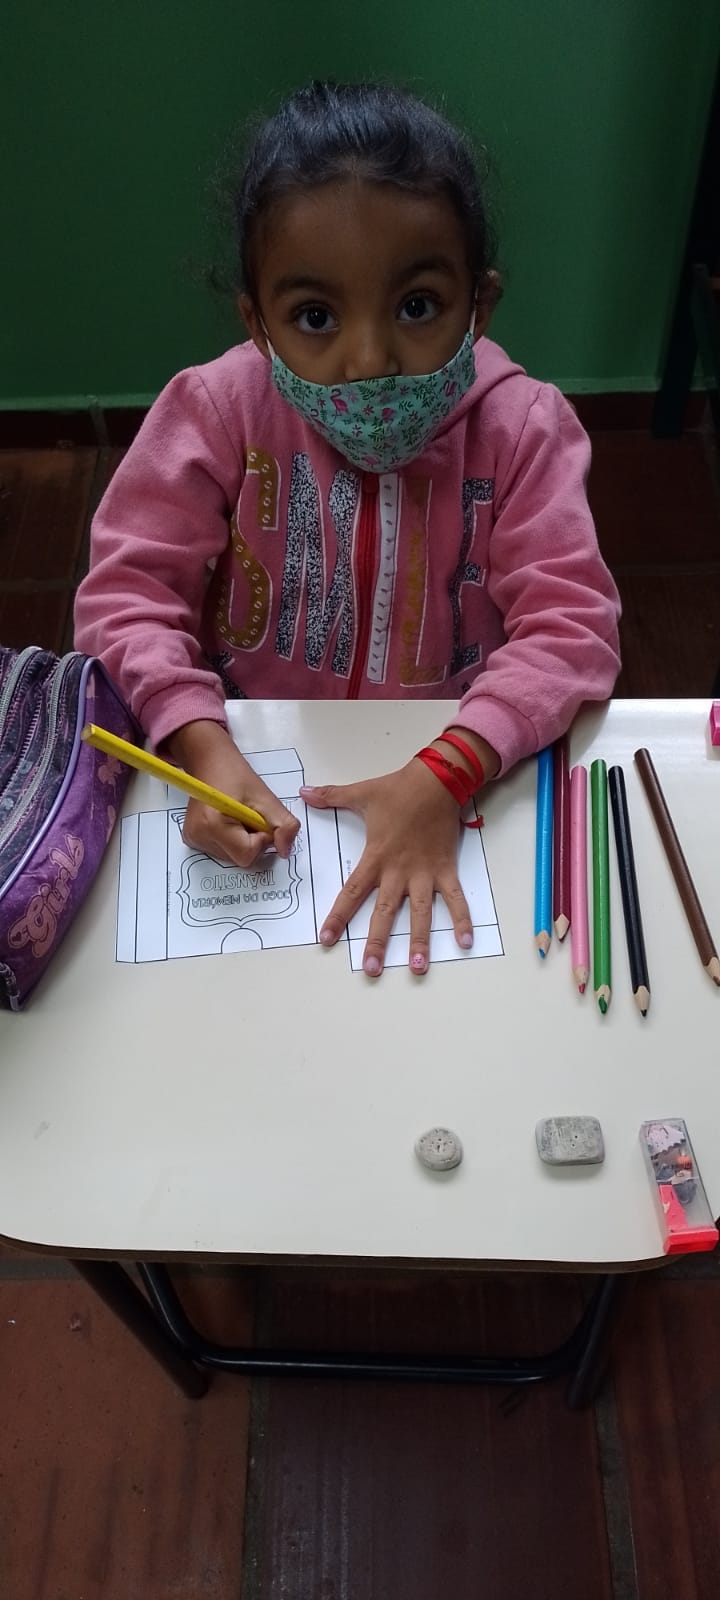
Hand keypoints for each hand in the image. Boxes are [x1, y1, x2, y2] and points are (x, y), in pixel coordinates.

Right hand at [167, 720, 299, 865]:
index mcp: (213, 825)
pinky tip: (230, 820)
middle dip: (253, 839)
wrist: (211, 762)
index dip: (261, 839)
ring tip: (238, 815)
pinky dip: (234, 839)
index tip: (257, 817)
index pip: (247, 854)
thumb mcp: (266, 797)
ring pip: (234, 856)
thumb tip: (286, 851)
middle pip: (241, 858)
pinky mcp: (194, 839)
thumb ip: (284, 825)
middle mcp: (198, 836)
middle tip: (248, 814)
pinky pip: (225, 851)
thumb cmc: (235, 774)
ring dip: (244, 839)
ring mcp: (194, 839)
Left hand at [301, 758, 473, 976]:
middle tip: (370, 969)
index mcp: (375, 857)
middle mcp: (398, 871)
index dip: (338, 916)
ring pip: (421, 913)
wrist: (437, 780)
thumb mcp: (360, 793)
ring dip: (419, 940)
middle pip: (385, 912)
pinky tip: (465, 942)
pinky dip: (462, 918)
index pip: (352, 892)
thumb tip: (303, 793)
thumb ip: (330, 797)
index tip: (327, 939)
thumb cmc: (398, 789)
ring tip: (416, 967)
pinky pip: (455, 898)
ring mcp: (424, 873)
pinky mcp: (446, 869)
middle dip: (377, 941)